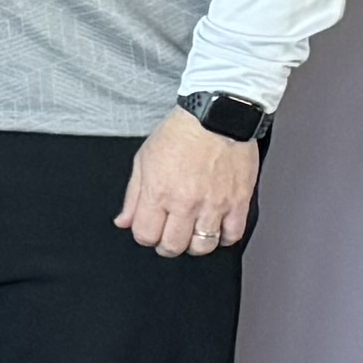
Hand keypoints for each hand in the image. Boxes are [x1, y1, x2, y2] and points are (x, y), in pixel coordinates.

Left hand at [120, 108, 260, 259]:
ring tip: (193, 234)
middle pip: (173, 246)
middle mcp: (185, 202)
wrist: (216, 116)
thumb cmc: (180, 133)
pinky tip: (217, 229)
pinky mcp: (238, 201)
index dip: (145, 237)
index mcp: (158, 192)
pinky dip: (224, 238)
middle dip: (167, 246)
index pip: (145, 235)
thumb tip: (124, 221)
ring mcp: (214, 204)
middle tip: (170, 236)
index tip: (150, 231)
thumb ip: (132, 195)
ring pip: (203, 246)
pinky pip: (233, 235)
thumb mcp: (144, 159)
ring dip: (195, 245)